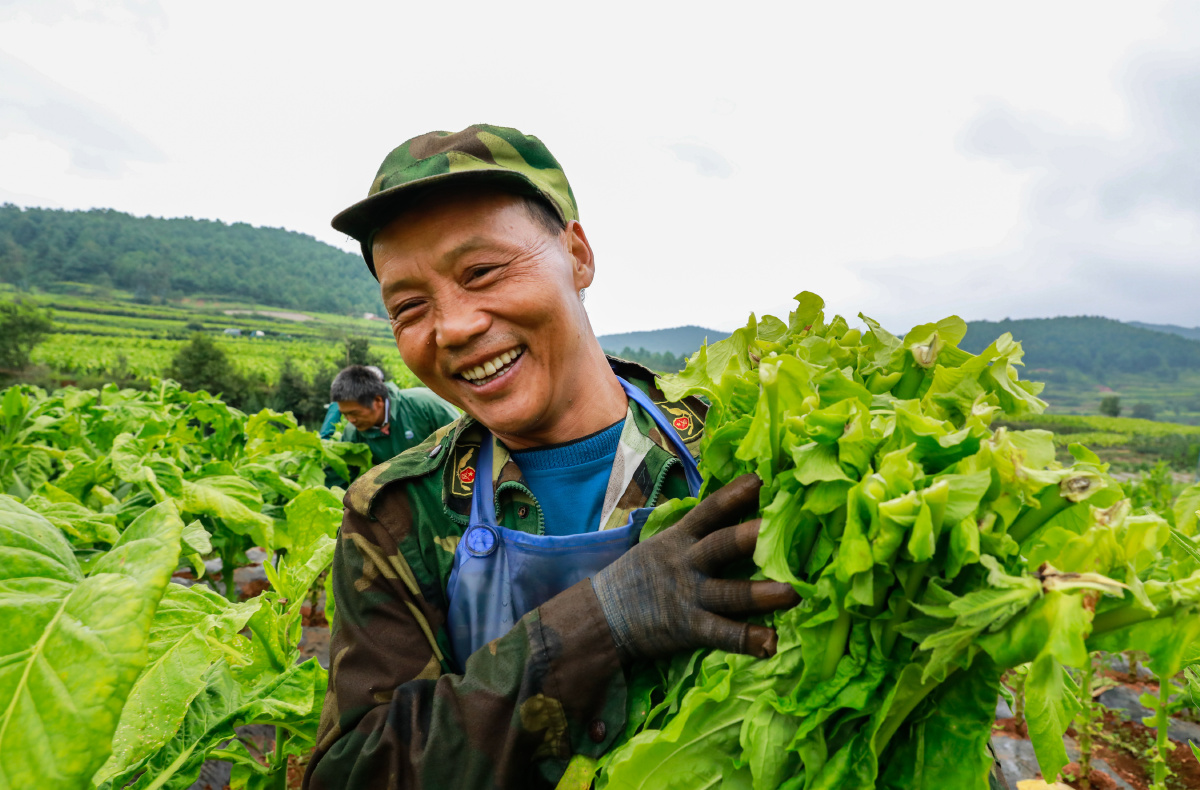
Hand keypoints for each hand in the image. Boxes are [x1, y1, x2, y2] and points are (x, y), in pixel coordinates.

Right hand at [591, 474, 800, 662]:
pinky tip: (772, 643)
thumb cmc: (639, 577)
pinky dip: (747, 639)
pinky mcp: (689, 628)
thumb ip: (694, 533)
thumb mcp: (660, 545)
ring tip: (794, 592)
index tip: (761, 480)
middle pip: (722, 545)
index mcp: (679, 537)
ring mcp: (689, 596)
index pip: (709, 511)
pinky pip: (722, 634)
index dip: (734, 495)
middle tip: (783, 526)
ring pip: (730, 593)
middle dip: (751, 536)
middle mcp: (686, 562)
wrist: (602, 616)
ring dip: (762, 594)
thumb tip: (734, 511)